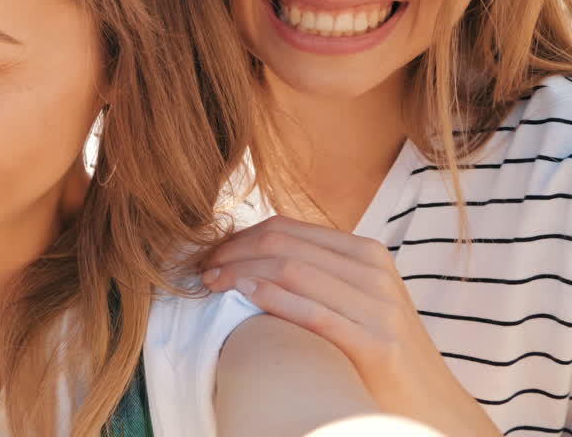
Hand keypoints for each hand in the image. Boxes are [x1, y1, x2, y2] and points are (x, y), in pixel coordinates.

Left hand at [201, 216, 499, 436]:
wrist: (430, 403)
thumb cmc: (378, 350)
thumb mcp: (355, 297)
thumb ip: (316, 272)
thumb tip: (253, 253)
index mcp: (366, 253)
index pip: (287, 228)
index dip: (240, 237)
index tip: (210, 253)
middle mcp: (374, 272)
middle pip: (283, 244)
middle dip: (233, 251)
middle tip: (202, 268)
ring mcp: (379, 307)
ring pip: (292, 269)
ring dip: (240, 271)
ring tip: (210, 283)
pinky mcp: (376, 344)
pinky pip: (312, 311)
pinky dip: (270, 297)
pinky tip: (242, 295)